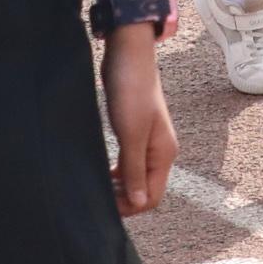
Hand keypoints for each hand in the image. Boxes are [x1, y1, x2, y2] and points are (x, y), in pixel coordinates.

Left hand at [101, 27, 172, 217]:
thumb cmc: (131, 92)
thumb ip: (135, 171)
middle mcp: (159, 151)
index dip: (130, 207)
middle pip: (144, 190)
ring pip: (135, 177)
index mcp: (164, 154)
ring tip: (98, 188)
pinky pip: (128, 163)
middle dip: (124, 199)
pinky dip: (116, 172)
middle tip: (98, 198)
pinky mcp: (134, 132)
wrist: (128, 56)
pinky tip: (102, 172)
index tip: (106, 206)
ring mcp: (147, 142)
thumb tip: (139, 204)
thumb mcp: (131, 135)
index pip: (152, 197)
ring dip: (119, 186)